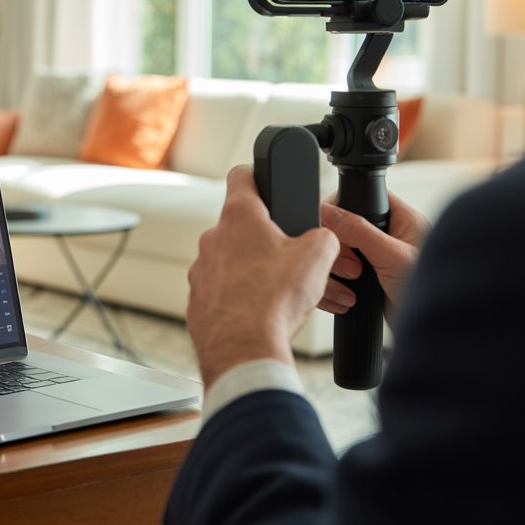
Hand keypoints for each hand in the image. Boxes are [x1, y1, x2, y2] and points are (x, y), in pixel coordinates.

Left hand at [186, 165, 339, 388]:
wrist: (243, 350)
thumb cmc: (273, 300)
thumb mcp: (317, 256)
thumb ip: (324, 236)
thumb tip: (323, 240)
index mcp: (239, 217)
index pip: (242, 176)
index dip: (258, 174)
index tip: (265, 180)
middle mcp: (213, 240)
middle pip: (246, 229)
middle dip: (274, 242)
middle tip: (297, 261)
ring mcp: (202, 271)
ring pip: (238, 264)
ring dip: (263, 275)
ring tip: (293, 297)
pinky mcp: (200, 301)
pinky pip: (227, 293)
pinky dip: (246, 300)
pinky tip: (270, 314)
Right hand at [317, 193, 428, 321]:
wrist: (438, 333)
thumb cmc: (438, 293)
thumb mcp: (392, 256)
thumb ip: (359, 231)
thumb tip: (328, 210)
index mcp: (401, 219)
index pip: (362, 197)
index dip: (341, 208)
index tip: (330, 227)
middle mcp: (388, 237)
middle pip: (343, 228)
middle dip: (338, 249)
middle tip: (353, 267)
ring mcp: (377, 261)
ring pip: (337, 255)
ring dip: (335, 272)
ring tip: (351, 286)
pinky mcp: (369, 283)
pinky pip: (339, 278)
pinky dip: (335, 288)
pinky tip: (346, 298)